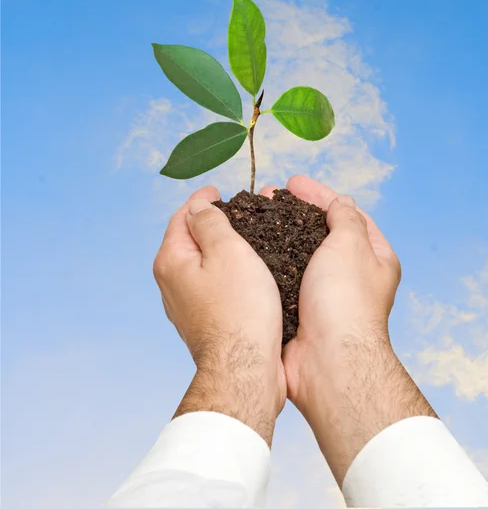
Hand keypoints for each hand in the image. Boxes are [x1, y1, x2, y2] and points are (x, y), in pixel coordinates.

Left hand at [153, 185, 286, 445]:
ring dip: (219, 248)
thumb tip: (198, 207)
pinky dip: (224, 271)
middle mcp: (171, 283)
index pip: (182, 217)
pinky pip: (211, 285)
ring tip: (244, 238)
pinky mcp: (204, 321)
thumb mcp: (228, 251)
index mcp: (172, 260)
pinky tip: (244, 273)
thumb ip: (210, 222)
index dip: (201, 200)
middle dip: (210, 222)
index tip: (218, 190)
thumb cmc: (240, 309)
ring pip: (201, 264)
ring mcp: (185, 305)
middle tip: (236, 211)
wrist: (244, 367)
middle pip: (189, 240)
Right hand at [260, 174, 400, 406]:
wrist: (327, 360)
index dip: (320, 195)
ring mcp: (323, 293)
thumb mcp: (351, 245)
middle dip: (294, 211)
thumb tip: (341, 203)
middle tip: (267, 196)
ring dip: (277, 233)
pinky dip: (268, 260)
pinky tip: (249, 249)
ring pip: (297, 253)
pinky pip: (282, 276)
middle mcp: (350, 275)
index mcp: (373, 257)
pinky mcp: (299, 307)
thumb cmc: (345, 300)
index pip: (347, 214)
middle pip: (320, 232)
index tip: (293, 182)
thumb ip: (345, 219)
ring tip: (252, 217)